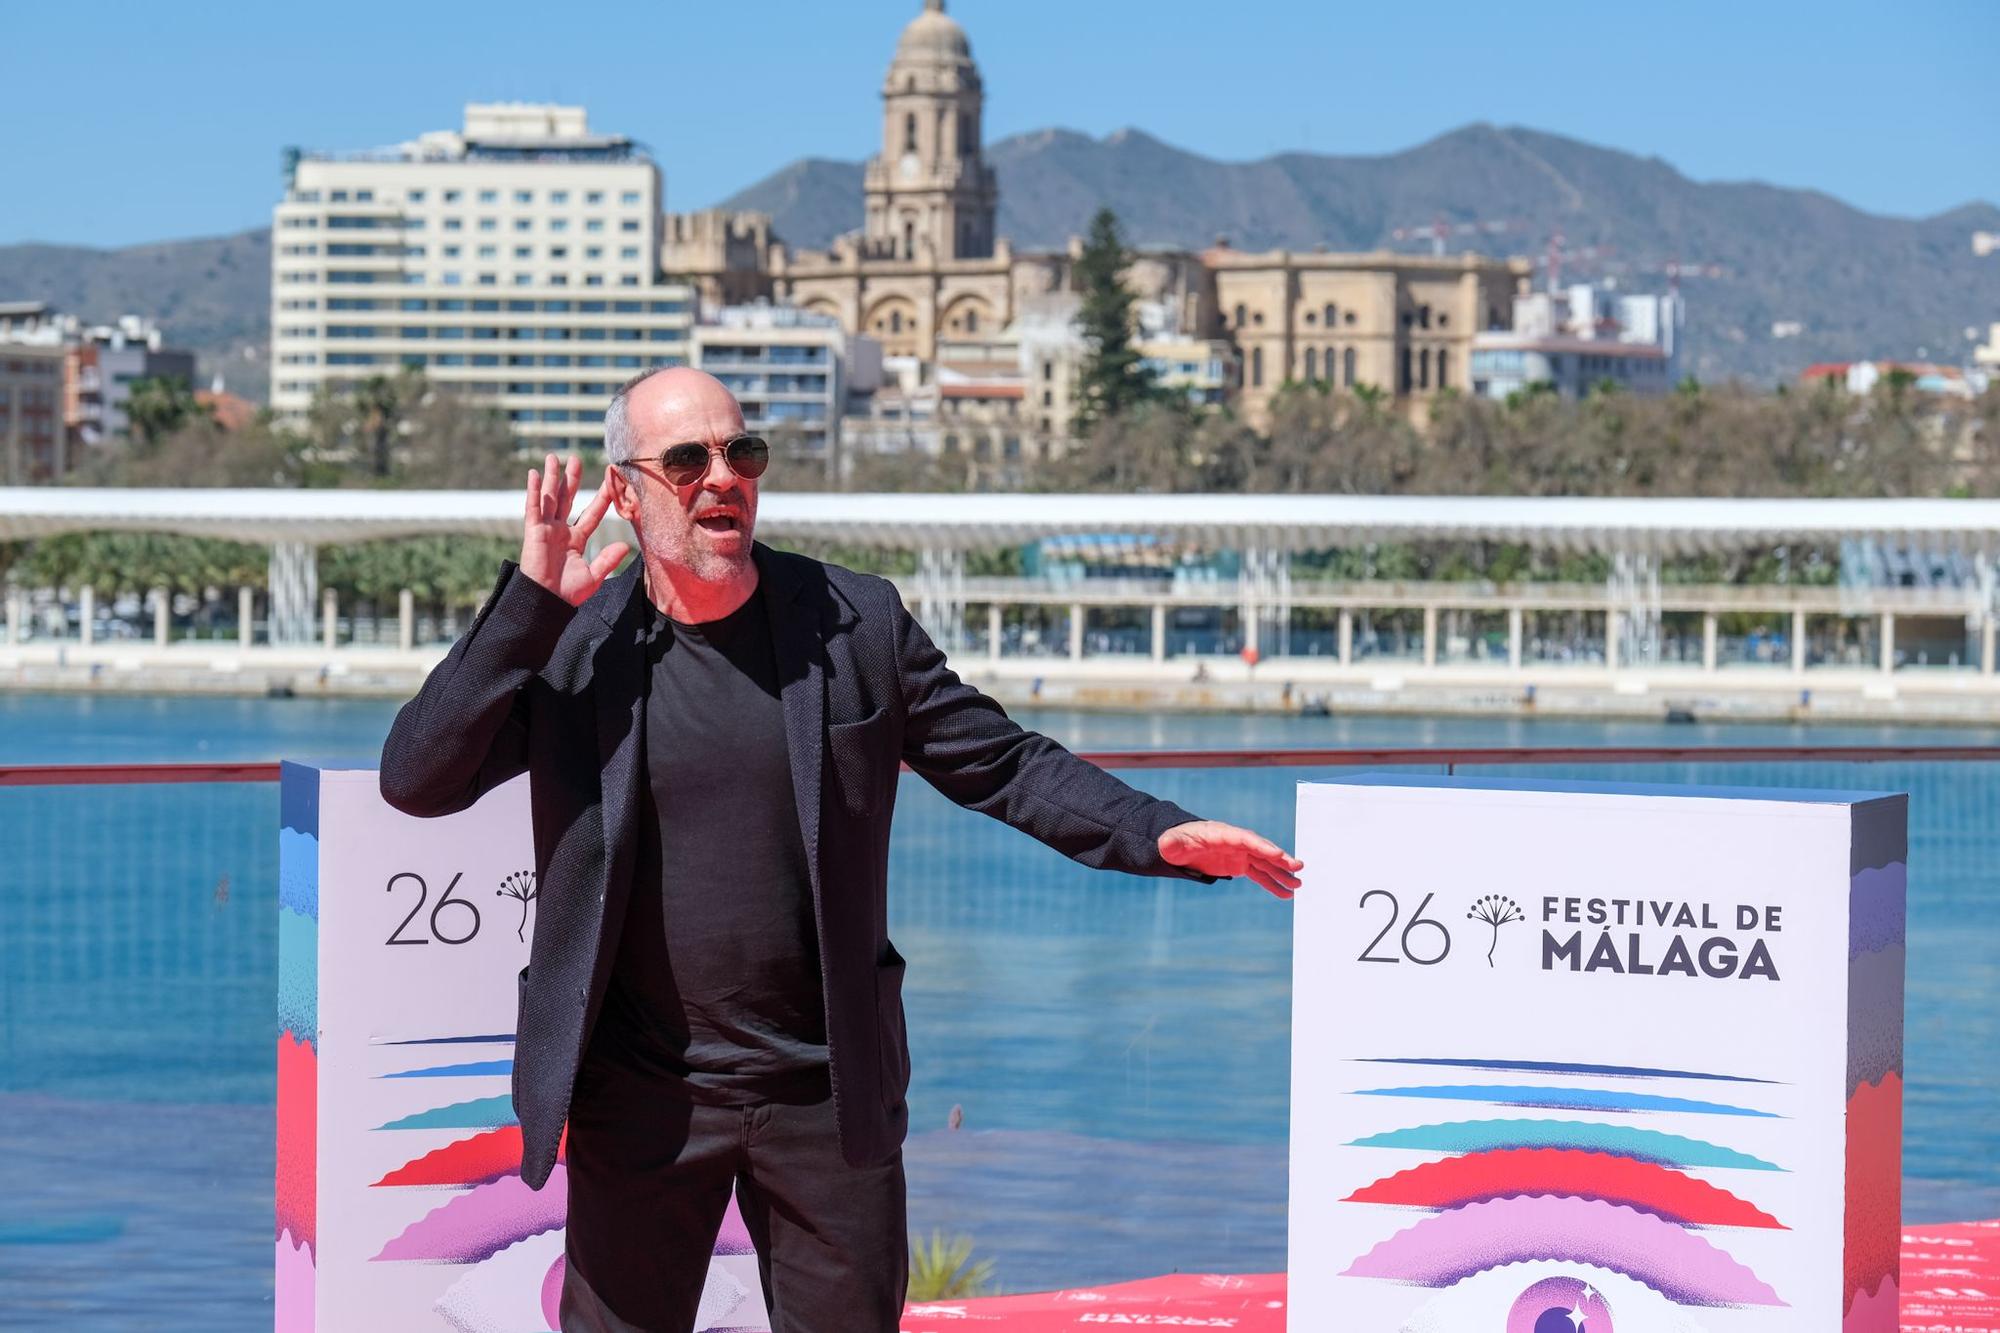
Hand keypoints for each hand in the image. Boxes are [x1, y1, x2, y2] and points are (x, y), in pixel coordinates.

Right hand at [521, 455, 630, 606]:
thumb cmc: (568, 593)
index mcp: (576, 539)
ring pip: (549, 498)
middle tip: (576, 458)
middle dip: (571, 479)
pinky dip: (533, 491)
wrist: (547, 602)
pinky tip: (533, 474)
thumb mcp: (593, 576)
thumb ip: (608, 560)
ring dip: (551, 478)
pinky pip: (533, 508)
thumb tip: (626, 546)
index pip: (592, 514)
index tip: (611, 481)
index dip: (601, 498)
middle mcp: (561, 530)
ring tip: (553, 458)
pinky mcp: (533, 531)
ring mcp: (546, 529)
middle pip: (567, 499)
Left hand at [1158, 820, 1303, 899]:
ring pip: (1264, 863)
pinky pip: (1259, 873)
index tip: (1277, 854)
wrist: (1178, 846)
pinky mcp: (1240, 864)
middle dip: (1279, 858)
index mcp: (1221, 834)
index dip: (1261, 846)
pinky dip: (1272, 883)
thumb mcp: (1171, 843)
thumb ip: (1172, 844)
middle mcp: (1235, 841)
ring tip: (1298, 884)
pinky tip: (1286, 893)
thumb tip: (1167, 845)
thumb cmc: (1174, 843)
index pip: (1244, 838)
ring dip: (1281, 873)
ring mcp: (1239, 852)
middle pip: (1260, 848)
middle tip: (1298, 867)